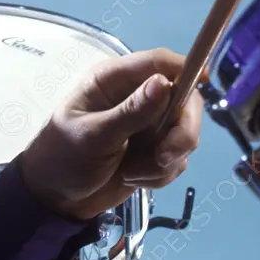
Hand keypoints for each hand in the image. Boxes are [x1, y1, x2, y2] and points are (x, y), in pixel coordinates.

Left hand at [18, 48, 201, 220]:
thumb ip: (130, 113)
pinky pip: (178, 158)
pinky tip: (136, 177)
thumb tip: (163, 83)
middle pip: (183, 99)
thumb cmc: (63, 157)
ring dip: (166, 158)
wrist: (56, 198)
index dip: (184, 67)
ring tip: (134, 171)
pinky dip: (162, 173)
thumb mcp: (93, 135)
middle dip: (180, 132)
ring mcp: (146, 124)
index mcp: (112, 80)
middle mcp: (134, 96)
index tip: (203, 81)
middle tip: (163, 156)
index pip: (157, 61)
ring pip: (183, 132)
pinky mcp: (154, 150)